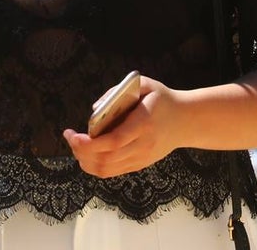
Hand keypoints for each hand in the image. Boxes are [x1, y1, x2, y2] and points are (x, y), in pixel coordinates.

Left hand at [63, 74, 183, 177]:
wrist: (187, 121)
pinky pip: (113, 172)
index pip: (113, 141)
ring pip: (107, 169)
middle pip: (106, 159)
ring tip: (76, 146)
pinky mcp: (140, 164)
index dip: (89, 143)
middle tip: (69, 137)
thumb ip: (118, 91)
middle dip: (81, 152)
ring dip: (85, 161)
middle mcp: (143, 145)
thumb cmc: (163, 100)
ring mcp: (142, 158)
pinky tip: (87, 154)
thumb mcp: (145, 84)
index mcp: (144, 124)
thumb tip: (95, 109)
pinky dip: (95, 166)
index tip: (72, 135)